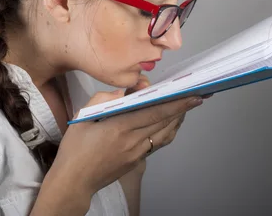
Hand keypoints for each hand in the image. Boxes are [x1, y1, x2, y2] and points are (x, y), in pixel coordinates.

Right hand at [46, 87, 203, 198]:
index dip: (175, 103)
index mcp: (119, 127)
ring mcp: (137, 153)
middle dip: (183, 108)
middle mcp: (132, 141)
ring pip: (165, 134)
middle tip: (197, 95)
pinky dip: (168, 130)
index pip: (154, 112)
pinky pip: (158, 143)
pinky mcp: (137, 160)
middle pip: (164, 122)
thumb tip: (125, 91)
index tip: (191, 94)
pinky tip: (171, 122)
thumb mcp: (82, 117)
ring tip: (187, 106)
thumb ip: (104, 99)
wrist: (74, 181)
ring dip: (178, 119)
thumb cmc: (75, 148)